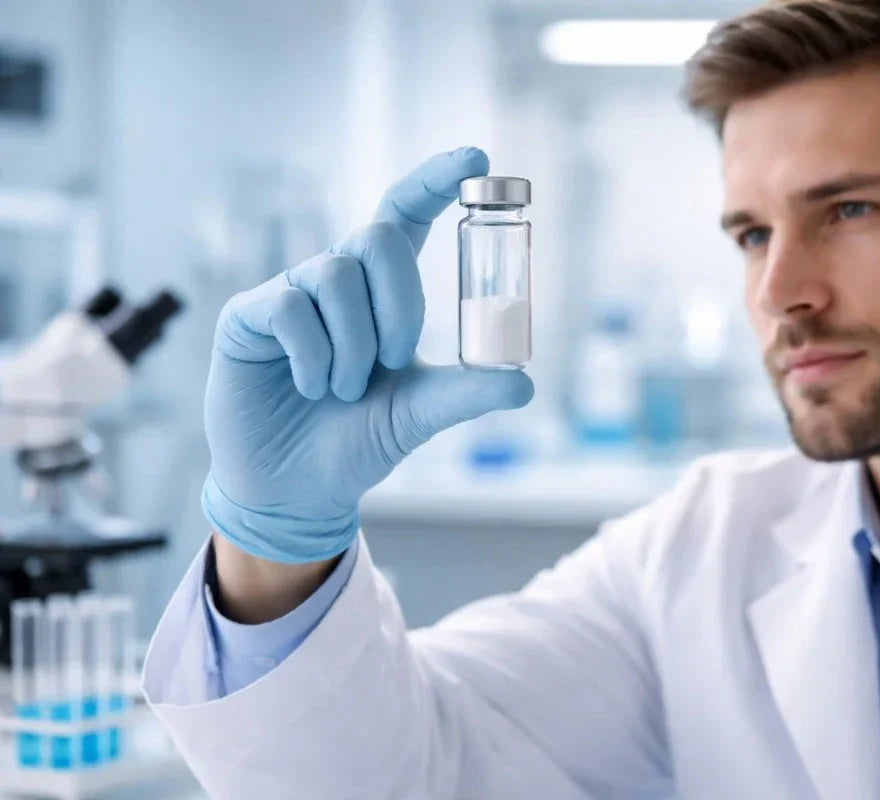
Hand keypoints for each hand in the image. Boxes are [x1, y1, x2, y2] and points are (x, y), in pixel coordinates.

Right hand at [201, 148, 533, 563]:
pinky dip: (315, 355)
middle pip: (375, 236)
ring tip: (344, 389)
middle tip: (394, 361)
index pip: (405, 213)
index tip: (478, 159)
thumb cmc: (357, 441)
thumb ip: (464, 393)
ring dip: (353, 345)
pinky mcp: (247, 317)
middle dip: (399, 302)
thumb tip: (524, 383)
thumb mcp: (418, 414)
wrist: (297, 488)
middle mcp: (336, 279)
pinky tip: (311, 387)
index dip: (436, 179)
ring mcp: (289, 292)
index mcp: (380, 291)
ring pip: (334, 274)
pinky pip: (289, 308)